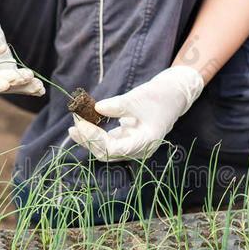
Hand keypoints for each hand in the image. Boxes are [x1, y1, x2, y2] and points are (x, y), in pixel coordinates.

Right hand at [0, 9, 44, 94]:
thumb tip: (1, 49)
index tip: (5, 84)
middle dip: (13, 82)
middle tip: (28, 76)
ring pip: (9, 87)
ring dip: (24, 86)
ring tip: (39, 86)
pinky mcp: (3, 77)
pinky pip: (16, 84)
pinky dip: (28, 86)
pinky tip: (40, 89)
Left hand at [68, 66, 203, 160]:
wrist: (173, 96)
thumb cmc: (159, 96)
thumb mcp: (138, 97)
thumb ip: (119, 105)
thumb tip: (97, 108)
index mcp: (145, 142)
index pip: (114, 149)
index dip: (95, 139)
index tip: (81, 124)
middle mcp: (139, 150)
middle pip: (107, 154)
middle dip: (88, 139)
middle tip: (75, 121)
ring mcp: (133, 147)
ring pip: (105, 151)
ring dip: (89, 138)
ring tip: (76, 122)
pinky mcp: (128, 141)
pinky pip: (107, 143)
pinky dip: (95, 134)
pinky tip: (83, 123)